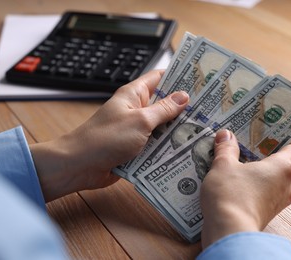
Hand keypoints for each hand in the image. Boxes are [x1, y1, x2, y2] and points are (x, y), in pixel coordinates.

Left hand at [30, 70, 189, 201]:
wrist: (80, 166)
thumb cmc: (105, 138)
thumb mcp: (140, 121)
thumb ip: (163, 109)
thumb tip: (184, 96)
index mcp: (134, 94)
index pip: (160, 77)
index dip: (180, 76)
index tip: (201, 79)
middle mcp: (136, 109)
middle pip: (164, 103)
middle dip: (184, 107)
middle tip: (210, 110)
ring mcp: (136, 129)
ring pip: (162, 126)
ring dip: (177, 130)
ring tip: (204, 130)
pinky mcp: (135, 148)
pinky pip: (155, 144)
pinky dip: (167, 147)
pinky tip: (186, 151)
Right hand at [200, 129, 290, 248]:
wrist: (228, 231)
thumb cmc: (231, 194)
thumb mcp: (223, 165)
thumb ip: (226, 148)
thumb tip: (225, 135)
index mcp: (283, 167)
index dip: (279, 139)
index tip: (263, 134)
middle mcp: (286, 186)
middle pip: (278, 164)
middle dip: (260, 155)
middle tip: (242, 146)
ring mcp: (277, 202)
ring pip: (268, 181)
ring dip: (253, 173)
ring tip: (232, 165)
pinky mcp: (265, 214)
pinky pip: (261, 195)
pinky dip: (250, 188)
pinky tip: (231, 184)